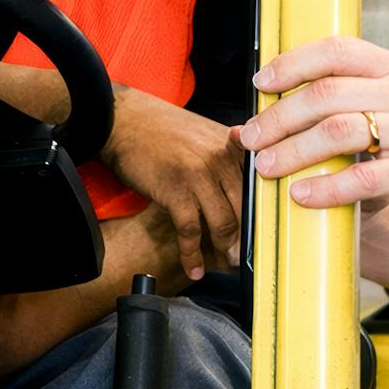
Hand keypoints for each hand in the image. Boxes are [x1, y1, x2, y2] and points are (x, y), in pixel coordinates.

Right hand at [100, 88, 245, 280]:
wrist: (127, 121)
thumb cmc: (164, 130)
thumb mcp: (206, 135)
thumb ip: (229, 154)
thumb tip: (245, 184)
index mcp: (233, 145)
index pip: (258, 184)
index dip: (261, 213)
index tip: (261, 232)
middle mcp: (222, 159)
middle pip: (246, 207)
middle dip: (246, 237)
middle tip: (244, 256)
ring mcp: (201, 175)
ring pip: (224, 222)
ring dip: (224, 249)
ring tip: (223, 263)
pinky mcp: (176, 190)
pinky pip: (191, 230)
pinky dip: (192, 253)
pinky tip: (193, 266)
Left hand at [240, 36, 388, 220]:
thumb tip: (334, 103)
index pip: (338, 49)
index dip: (292, 62)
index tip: (262, 81)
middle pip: (327, 91)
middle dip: (278, 115)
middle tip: (250, 136)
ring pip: (338, 130)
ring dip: (292, 149)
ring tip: (266, 167)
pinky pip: (365, 179)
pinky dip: (327, 189)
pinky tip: (304, 198)